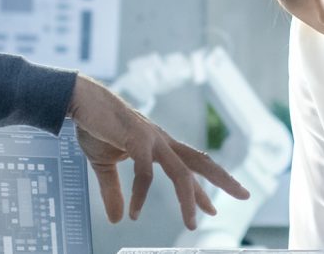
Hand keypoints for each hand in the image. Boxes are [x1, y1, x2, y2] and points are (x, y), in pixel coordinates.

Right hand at [68, 74, 250, 229]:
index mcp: (158, 144)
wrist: (79, 100)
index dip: (201, 189)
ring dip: (189, 199)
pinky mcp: (137, 139)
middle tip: (244, 194)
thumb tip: (118, 218)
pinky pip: (145, 173)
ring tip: (192, 223)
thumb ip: (113, 191)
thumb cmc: (95, 126)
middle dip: (223, 179)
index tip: (213, 207)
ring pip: (182, 171)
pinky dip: (141, 195)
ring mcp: (152, 139)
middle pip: (200, 161)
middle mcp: (162, 140)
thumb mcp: (105, 164)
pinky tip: (135, 212)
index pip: (188, 168)